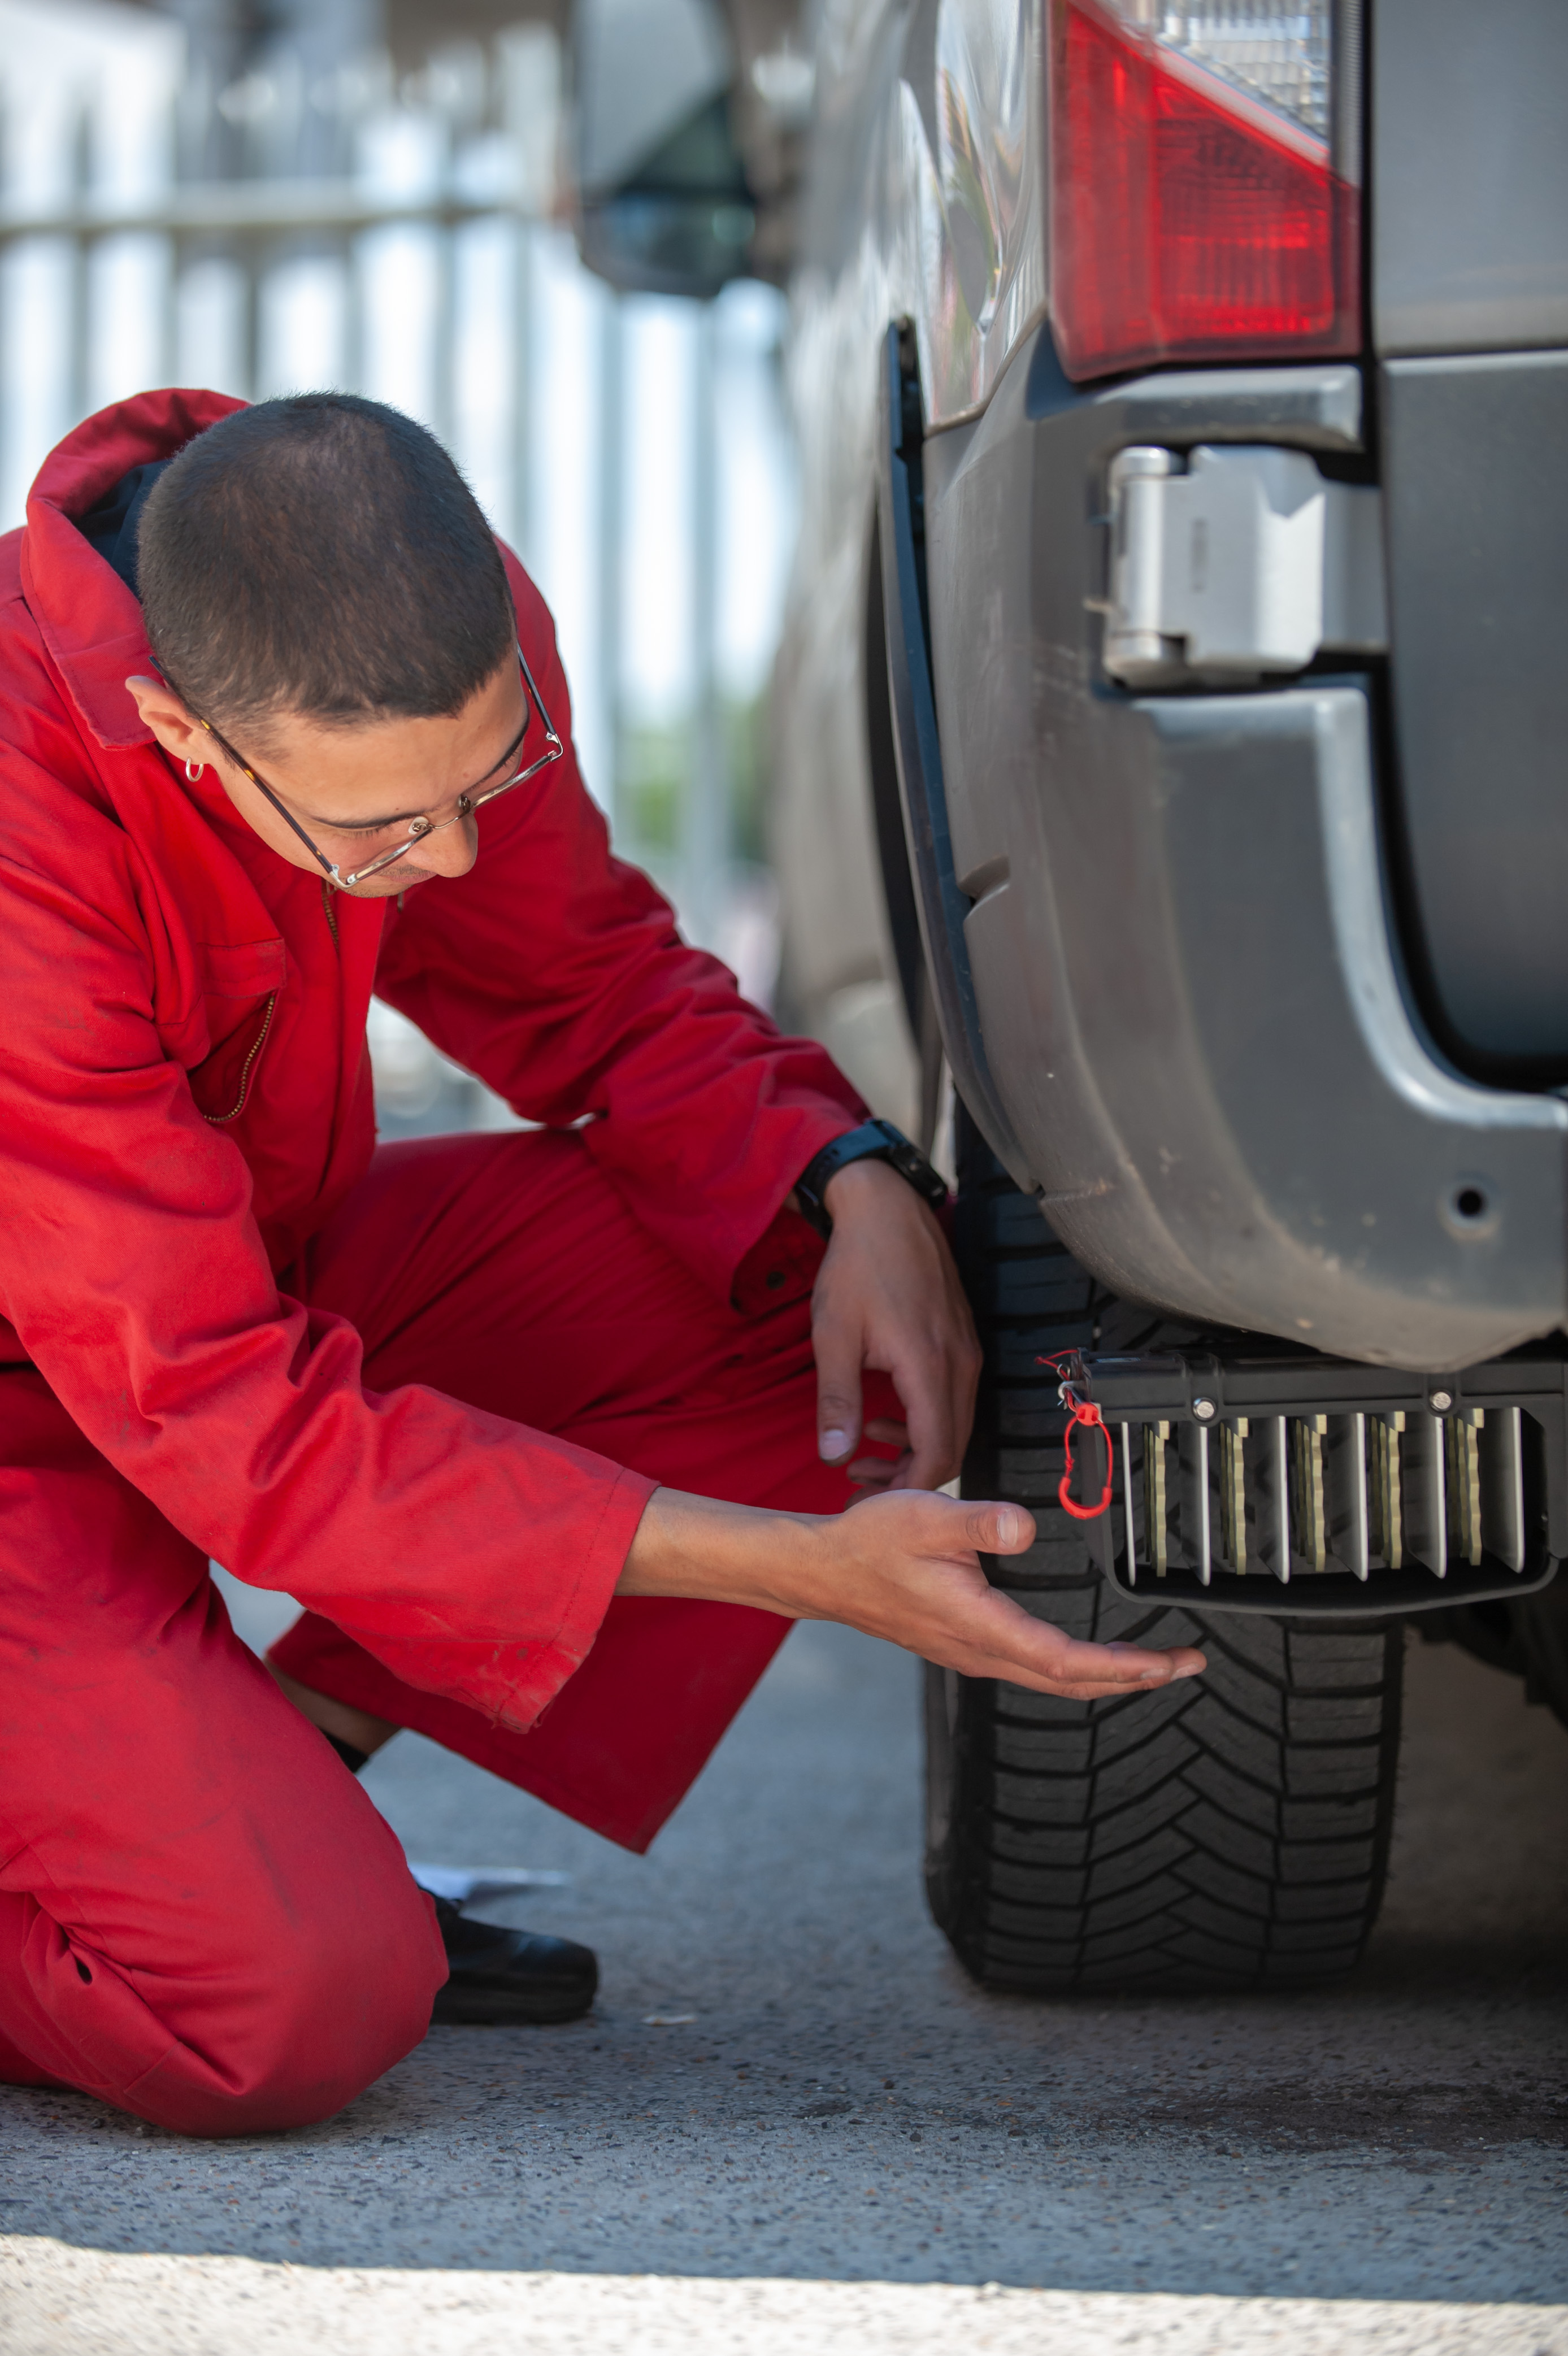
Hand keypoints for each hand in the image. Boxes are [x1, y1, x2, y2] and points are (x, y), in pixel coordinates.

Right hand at [619, 1485, 1205, 1700]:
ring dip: (1106, 1675)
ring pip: (1052, 1679)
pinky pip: (1032, 1668)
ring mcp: (971, 1653)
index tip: (1167, 1664)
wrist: (820, 1571)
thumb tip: (1026, 1526)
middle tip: (1185, 1665)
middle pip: (1070, 1682)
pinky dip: (1073, 1667)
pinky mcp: (965, 1644)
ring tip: (1152, 1664)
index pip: (1064, 1661)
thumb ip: (979, 1521)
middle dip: (1133, 1679)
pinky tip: (1087, 1655)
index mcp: (978, 1624)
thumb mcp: (924, 1515)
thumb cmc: (867, 1543)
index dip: (1122, 1668)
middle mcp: (979, 1651)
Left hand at [809, 1156, 979, 1491]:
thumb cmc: (858, 1266)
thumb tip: (833, 1456)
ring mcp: (967, 1352)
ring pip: (955, 1426)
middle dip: (907, 1476)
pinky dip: (924, 1421)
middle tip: (859, 1480)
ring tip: (865, 1446)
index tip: (866, 1498)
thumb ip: (837, 1401)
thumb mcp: (833, 1336)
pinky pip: (954, 1401)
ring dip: (914, 1448)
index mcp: (929, 1366)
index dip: (905, 1489)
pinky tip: (885, 1413)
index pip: (937, 1454)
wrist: (887, 1210)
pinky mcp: (963, 1343)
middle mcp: (960, 1364)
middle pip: (952, 1448)